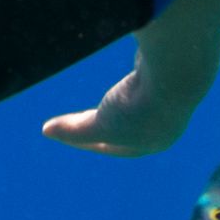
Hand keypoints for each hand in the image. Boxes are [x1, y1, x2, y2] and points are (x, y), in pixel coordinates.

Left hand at [38, 72, 194, 156]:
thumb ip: (74, 130)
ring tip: (108, 98)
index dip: (90, 141)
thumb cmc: (139, 107)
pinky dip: (131, 81)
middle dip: (104, 124)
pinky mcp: (167, 72)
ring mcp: (169, 97)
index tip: (68, 133)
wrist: (174, 74)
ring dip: (121, 102)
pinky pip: (144, 80)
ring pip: (138, 103)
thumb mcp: (102, 125)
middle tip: (79, 119)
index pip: (118, 147)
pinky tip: (126, 76)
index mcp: (155, 142)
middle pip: (128, 126)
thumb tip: (45, 131)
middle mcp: (166, 124)